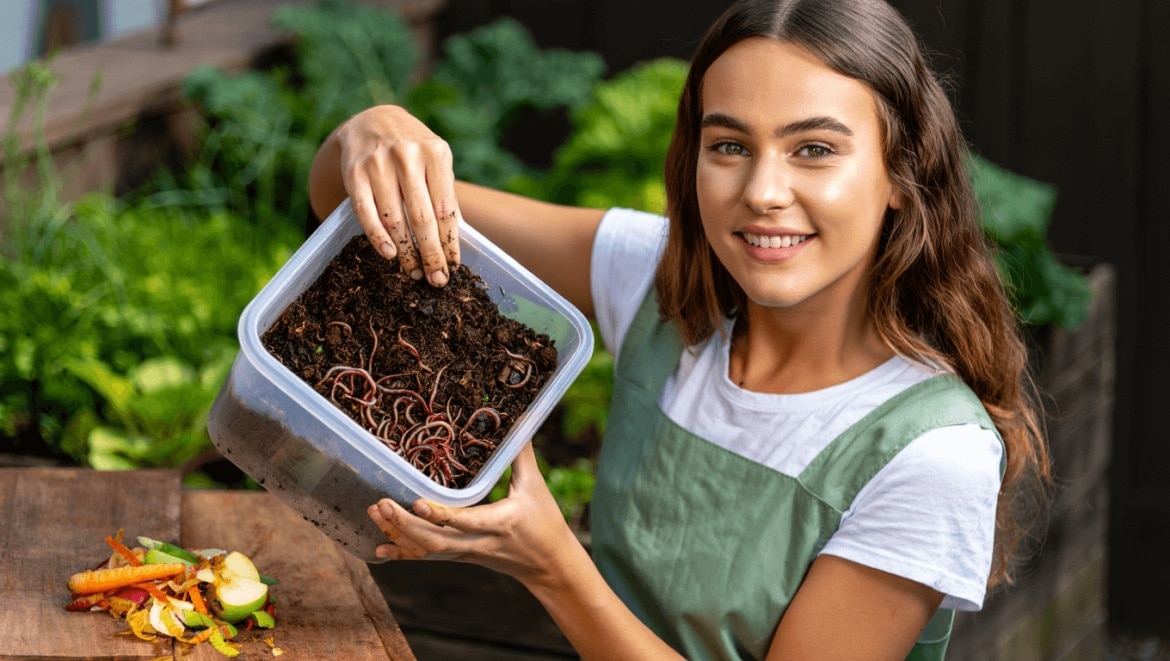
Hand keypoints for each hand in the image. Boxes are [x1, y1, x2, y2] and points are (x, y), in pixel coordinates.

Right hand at [334, 105, 460, 286]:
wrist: (372, 121)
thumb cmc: (412, 149)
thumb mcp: (435, 160)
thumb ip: (443, 193)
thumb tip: (452, 240)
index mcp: (435, 153)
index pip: (446, 208)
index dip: (450, 242)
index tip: (454, 266)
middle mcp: (407, 156)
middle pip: (422, 218)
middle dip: (431, 254)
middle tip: (436, 280)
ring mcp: (378, 164)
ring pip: (394, 219)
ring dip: (405, 251)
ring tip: (413, 272)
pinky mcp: (354, 173)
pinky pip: (366, 213)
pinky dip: (378, 238)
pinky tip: (389, 254)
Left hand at [367, 442, 575, 586]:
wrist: (549, 566)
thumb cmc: (545, 524)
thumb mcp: (536, 487)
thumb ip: (520, 454)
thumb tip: (517, 420)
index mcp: (498, 523)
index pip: (465, 522)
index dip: (440, 515)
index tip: (418, 501)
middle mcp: (477, 542)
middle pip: (435, 541)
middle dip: (404, 525)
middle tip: (381, 504)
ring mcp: (465, 553)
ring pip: (426, 551)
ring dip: (398, 534)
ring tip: (374, 513)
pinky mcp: (460, 558)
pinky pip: (427, 558)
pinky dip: (402, 552)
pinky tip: (380, 549)